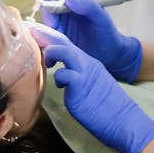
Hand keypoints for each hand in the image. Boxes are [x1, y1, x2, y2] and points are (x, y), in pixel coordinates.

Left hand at [35, 26, 153, 152]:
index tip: (35, 33)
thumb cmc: (109, 107)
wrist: (124, 120)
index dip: (50, 37)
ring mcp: (83, 74)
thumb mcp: (94, 85)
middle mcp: (86, 64)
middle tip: (29, 31)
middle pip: (62, 41)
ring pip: (63, 51)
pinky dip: (58, 78)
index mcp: (89, 63)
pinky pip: (63, 75)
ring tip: (48, 61)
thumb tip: (65, 78)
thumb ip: (80, 77)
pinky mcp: (80, 86)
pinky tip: (62, 86)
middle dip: (44, 35)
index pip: (67, 44)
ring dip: (51, 52)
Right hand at [41, 0, 141, 82]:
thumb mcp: (103, 19)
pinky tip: (56, 48)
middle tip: (56, 28)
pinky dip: (45, 41)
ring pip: (43, 20)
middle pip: (45, 2)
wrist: (108, 56)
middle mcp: (64, 6)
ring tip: (60, 41)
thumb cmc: (108, 35)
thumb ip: (89, 6)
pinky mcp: (54, 36)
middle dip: (49, 14)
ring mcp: (58, 22)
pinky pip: (42, 35)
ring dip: (47, 30)